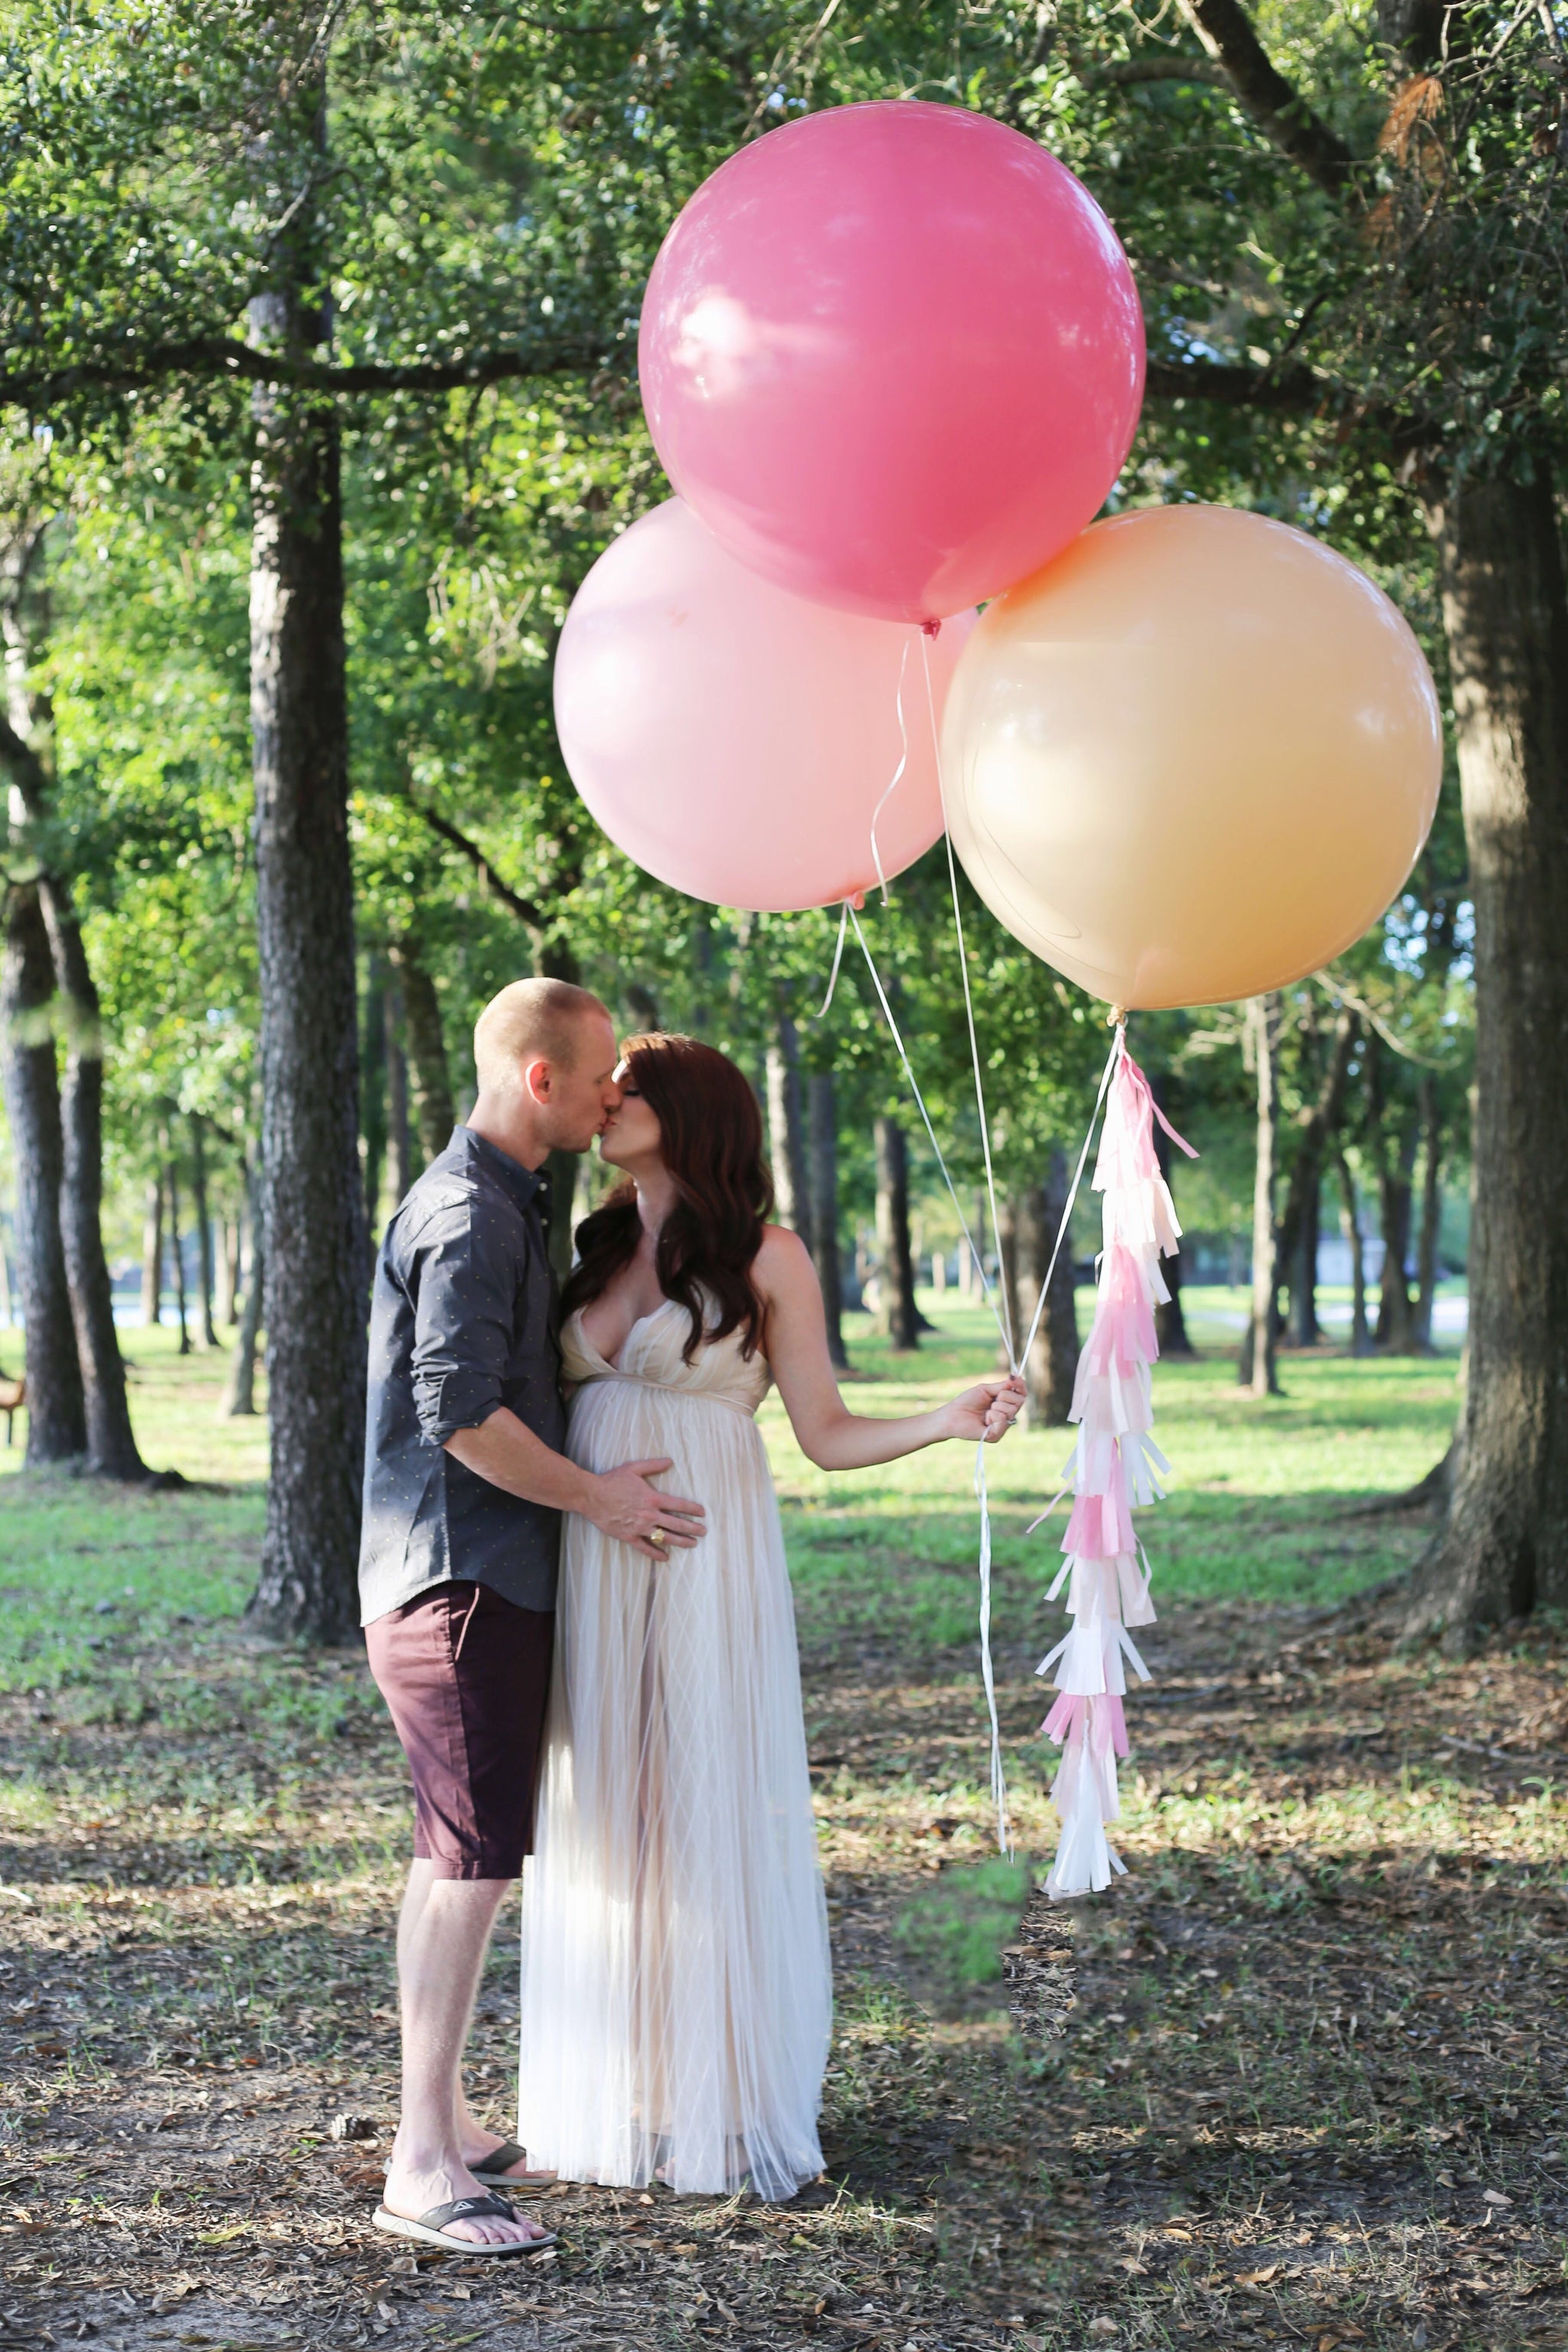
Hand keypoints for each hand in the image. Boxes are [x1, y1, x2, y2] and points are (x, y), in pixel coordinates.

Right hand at [587, 1457, 705, 1560]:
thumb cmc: (612, 1481)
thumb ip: (653, 1465)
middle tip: (703, 1532)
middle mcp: (650, 1514)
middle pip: (677, 1524)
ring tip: (692, 1544)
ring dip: (681, 1541)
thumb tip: (670, 1461)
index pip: (679, 1505)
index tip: (702, 1513)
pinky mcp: (629, 1536)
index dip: (693, 1509)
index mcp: (653, 1498)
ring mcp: (640, 1527)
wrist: (592, 1496)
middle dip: (692, 1529)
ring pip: (665, 1537)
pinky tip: (665, 1558)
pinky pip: (645, 1548)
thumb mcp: (634, 1468)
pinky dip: (656, 1554)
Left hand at [943, 1375, 1025, 1444]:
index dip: (1020, 1385)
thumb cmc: (966, 1402)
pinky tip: (984, 1419)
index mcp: (1005, 1404)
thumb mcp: (985, 1390)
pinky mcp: (996, 1435)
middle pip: (1019, 1401)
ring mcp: (1002, 1426)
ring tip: (985, 1411)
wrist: (952, 1415)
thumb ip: (1002, 1386)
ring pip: (1011, 1410)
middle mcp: (1006, 1416)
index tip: (1013, 1378)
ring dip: (996, 1406)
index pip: (1021, 1395)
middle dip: (1005, 1395)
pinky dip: (993, 1416)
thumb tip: (1016, 1377)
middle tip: (992, 1399)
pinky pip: (1003, 1420)